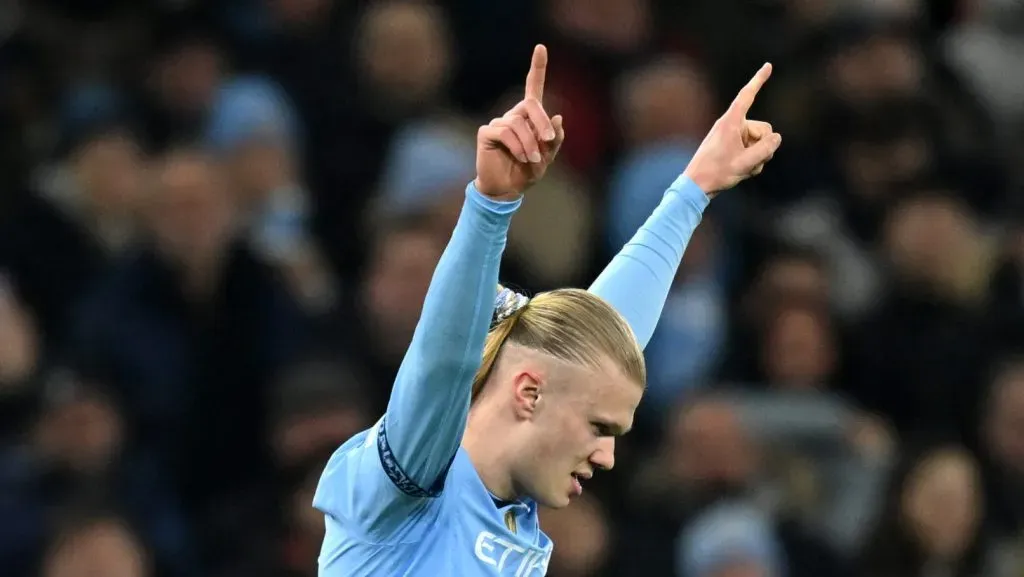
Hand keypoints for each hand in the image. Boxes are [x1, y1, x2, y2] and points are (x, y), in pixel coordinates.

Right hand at [474, 45, 564, 199]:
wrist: (507, 190)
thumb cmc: (526, 172)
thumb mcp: (547, 157)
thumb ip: (554, 140)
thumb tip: (557, 117)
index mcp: (529, 118)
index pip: (533, 87)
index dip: (537, 67)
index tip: (541, 47)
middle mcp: (513, 116)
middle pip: (529, 104)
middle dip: (542, 122)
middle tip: (548, 142)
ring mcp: (498, 123)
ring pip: (518, 122)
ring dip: (530, 142)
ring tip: (532, 159)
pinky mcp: (486, 133)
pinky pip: (505, 132)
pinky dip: (517, 145)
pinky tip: (521, 157)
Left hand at [684, 63, 781, 196]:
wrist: (697, 186)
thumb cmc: (717, 172)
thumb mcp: (746, 163)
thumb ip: (766, 149)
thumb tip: (776, 138)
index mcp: (731, 122)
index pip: (747, 96)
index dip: (758, 80)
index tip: (768, 65)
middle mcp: (732, 125)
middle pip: (764, 129)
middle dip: (764, 147)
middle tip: (750, 163)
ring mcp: (732, 136)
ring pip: (760, 142)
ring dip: (757, 157)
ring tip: (742, 169)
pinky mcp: (732, 146)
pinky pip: (752, 150)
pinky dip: (751, 162)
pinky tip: (741, 172)